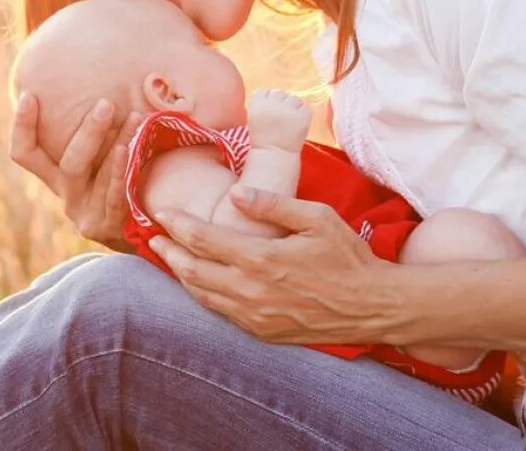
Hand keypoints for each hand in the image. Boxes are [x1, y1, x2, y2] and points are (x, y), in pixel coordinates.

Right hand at [10, 92, 143, 250]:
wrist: (142, 235)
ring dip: (116, 141)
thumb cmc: (121, 185)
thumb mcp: (102, 161)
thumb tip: (107, 86)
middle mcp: (66, 195)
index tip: (30, 96)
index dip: (22, 127)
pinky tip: (127, 152)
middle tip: (107, 104)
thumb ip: (97, 136)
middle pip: (67, 162)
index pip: (25, 154)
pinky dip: (118, 171)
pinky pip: (112, 196)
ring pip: (97, 178)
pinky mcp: (105, 227)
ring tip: (134, 118)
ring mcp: (84, 213)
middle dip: (87, 131)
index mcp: (57, 177)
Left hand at [147, 186, 393, 344]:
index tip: (160, 212)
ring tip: (166, 256)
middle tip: (152, 234)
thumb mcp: (317, 218)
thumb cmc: (348, 257)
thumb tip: (236, 193)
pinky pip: (220, 312)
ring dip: (180, 274)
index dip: (177, 224)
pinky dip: (202, 294)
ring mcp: (255, 316)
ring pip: (202, 295)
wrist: (373, 307)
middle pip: (192, 270)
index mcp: (262, 259)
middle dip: (168, 250)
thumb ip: (274, 204)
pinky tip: (197, 282)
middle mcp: (252, 291)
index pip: (204, 239)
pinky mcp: (262, 331)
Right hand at [246, 89, 310, 151]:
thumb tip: (279, 93)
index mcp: (258, 102)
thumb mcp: (254, 116)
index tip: (267, 115)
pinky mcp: (304, 115)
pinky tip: (296, 126)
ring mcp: (290, 108)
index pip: (265, 91)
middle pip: (280, 93)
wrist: (274, 156)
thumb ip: (265, 102)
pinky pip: (305, 107)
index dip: (267, 102)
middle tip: (278, 121)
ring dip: (293, 108)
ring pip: (294, 99)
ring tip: (288, 124)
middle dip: (281, 104)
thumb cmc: (263, 137)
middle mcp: (273, 102)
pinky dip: (303, 115)